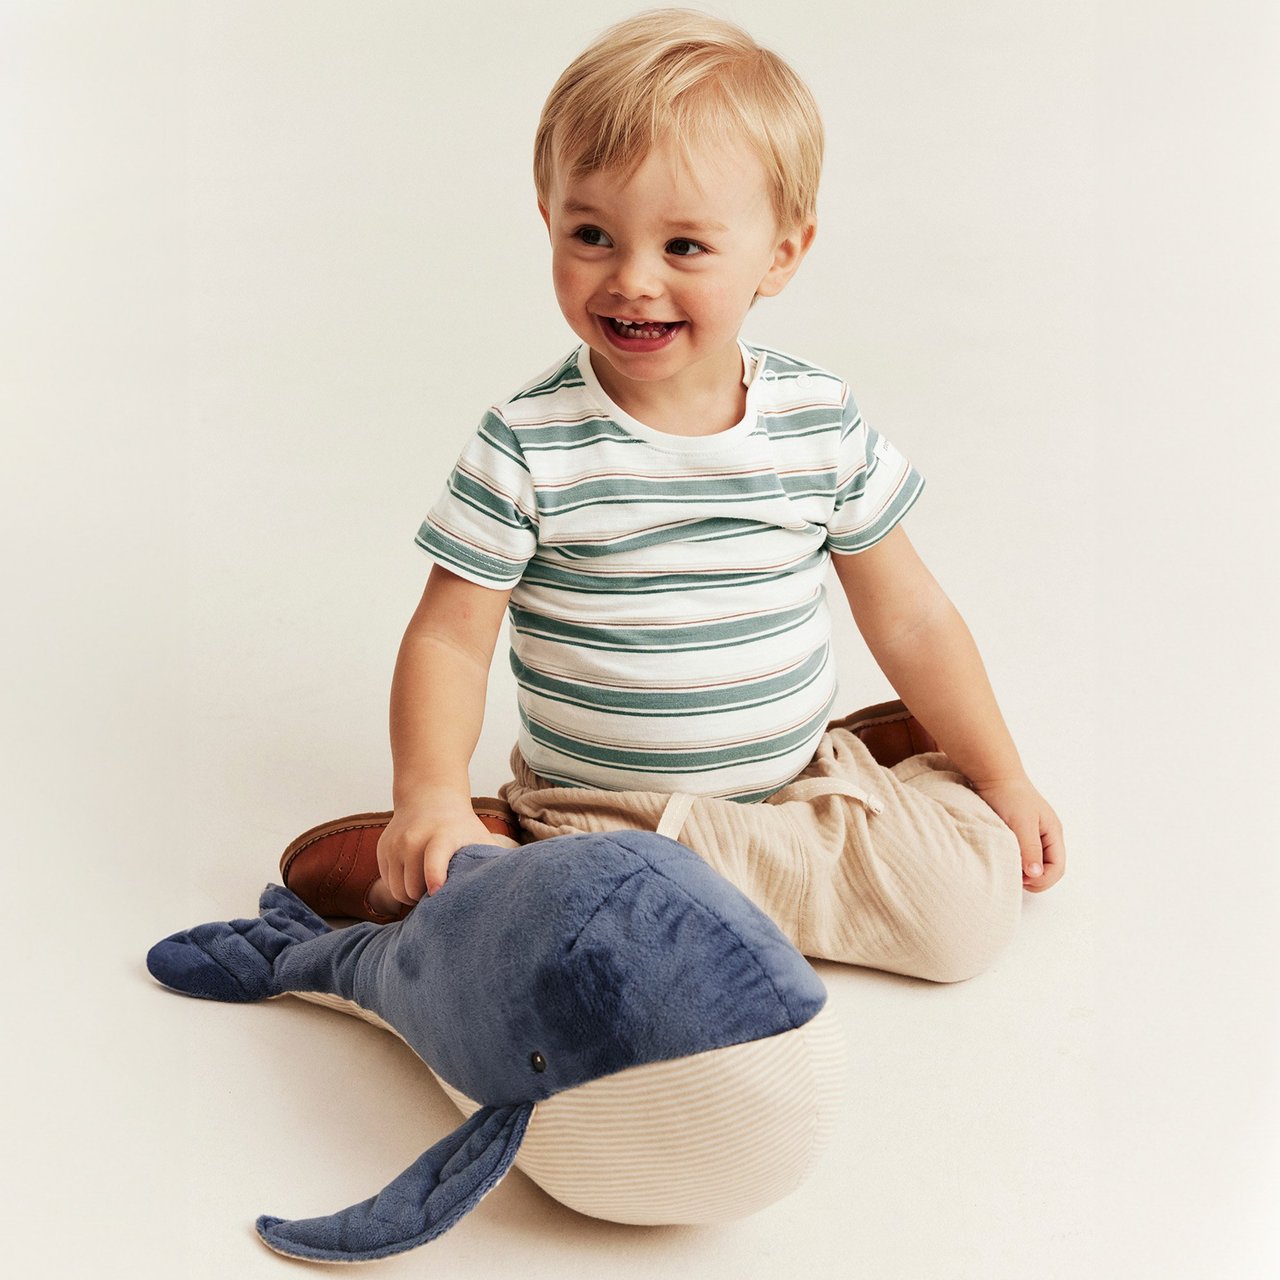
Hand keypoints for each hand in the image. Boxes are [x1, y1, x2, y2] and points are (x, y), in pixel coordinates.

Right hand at [377, 792, 506, 904]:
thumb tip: (519, 888)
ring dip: (412, 895)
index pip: (435, 859)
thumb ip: (491, 861)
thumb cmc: (461, 826)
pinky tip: (415, 874)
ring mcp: (395, 844)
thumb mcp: (479, 837)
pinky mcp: (382, 849)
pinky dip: (400, 885)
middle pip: (412, 887)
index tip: (437, 892)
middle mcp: (414, 839)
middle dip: (425, 899)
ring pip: (397, 890)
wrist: (430, 797)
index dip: (435, 877)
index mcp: (442, 836)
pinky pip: (388, 882)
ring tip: (429, 885)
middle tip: (441, 895)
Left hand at [972, 775, 1064, 892]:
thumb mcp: (1022, 823)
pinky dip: (1015, 861)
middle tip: (1012, 877)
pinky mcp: (1017, 833)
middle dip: (1033, 878)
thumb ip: (1030, 848)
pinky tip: (1003, 859)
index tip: (1022, 880)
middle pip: (1048, 869)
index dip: (1042, 879)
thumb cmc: (1010, 795)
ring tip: (1007, 868)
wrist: (993, 775)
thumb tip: (1035, 874)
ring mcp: (1032, 835)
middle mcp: (1046, 836)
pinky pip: (1021, 855)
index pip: (1057, 868)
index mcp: (1053, 833)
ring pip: (1034, 863)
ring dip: (1023, 871)